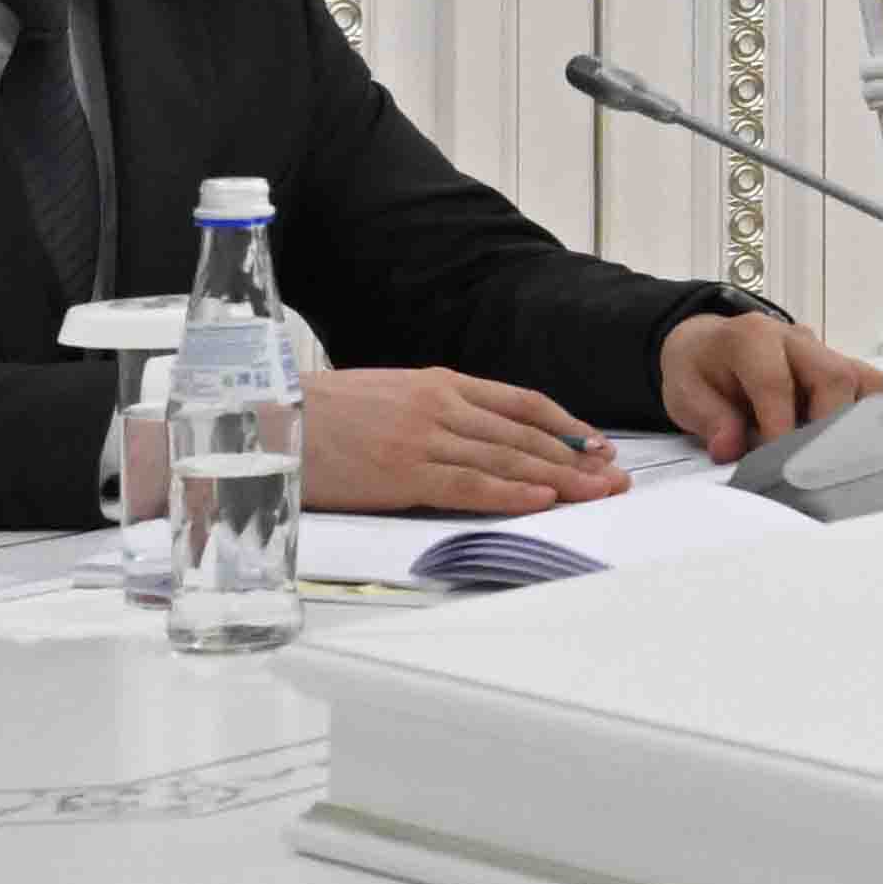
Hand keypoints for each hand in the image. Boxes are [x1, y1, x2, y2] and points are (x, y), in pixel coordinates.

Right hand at [297, 363, 631, 515]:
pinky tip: (543, 500)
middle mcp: (441, 406)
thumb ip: (436, 409)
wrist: (265, 415)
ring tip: (599, 492)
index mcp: (441, 383)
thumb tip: (476, 433)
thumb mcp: (390, 394)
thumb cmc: (322, 411)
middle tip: (617, 477)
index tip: (597, 444)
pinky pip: (470, 485)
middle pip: (526, 434)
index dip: (566, 424)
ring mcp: (424, 439)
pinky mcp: (403, 473)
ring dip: (560, 479)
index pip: (522, 402)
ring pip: (508, 459)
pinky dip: (511, 493)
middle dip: (578, 458)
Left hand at [657, 307, 882, 459]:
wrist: (709, 347)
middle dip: (826, 427)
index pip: (776, 382)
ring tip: (830, 453)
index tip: (777, 462)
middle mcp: (795, 338)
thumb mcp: (684, 393)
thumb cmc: (701, 368)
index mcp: (751, 337)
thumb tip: (733, 448)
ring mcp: (825, 352)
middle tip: (807, 463)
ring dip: (854, 423)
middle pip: (834, 376)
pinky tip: (845, 441)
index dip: (779, 426)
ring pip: (864, 381)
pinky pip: (872, 387)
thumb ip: (710, 419)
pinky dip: (867, 416)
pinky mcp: (843, 366)